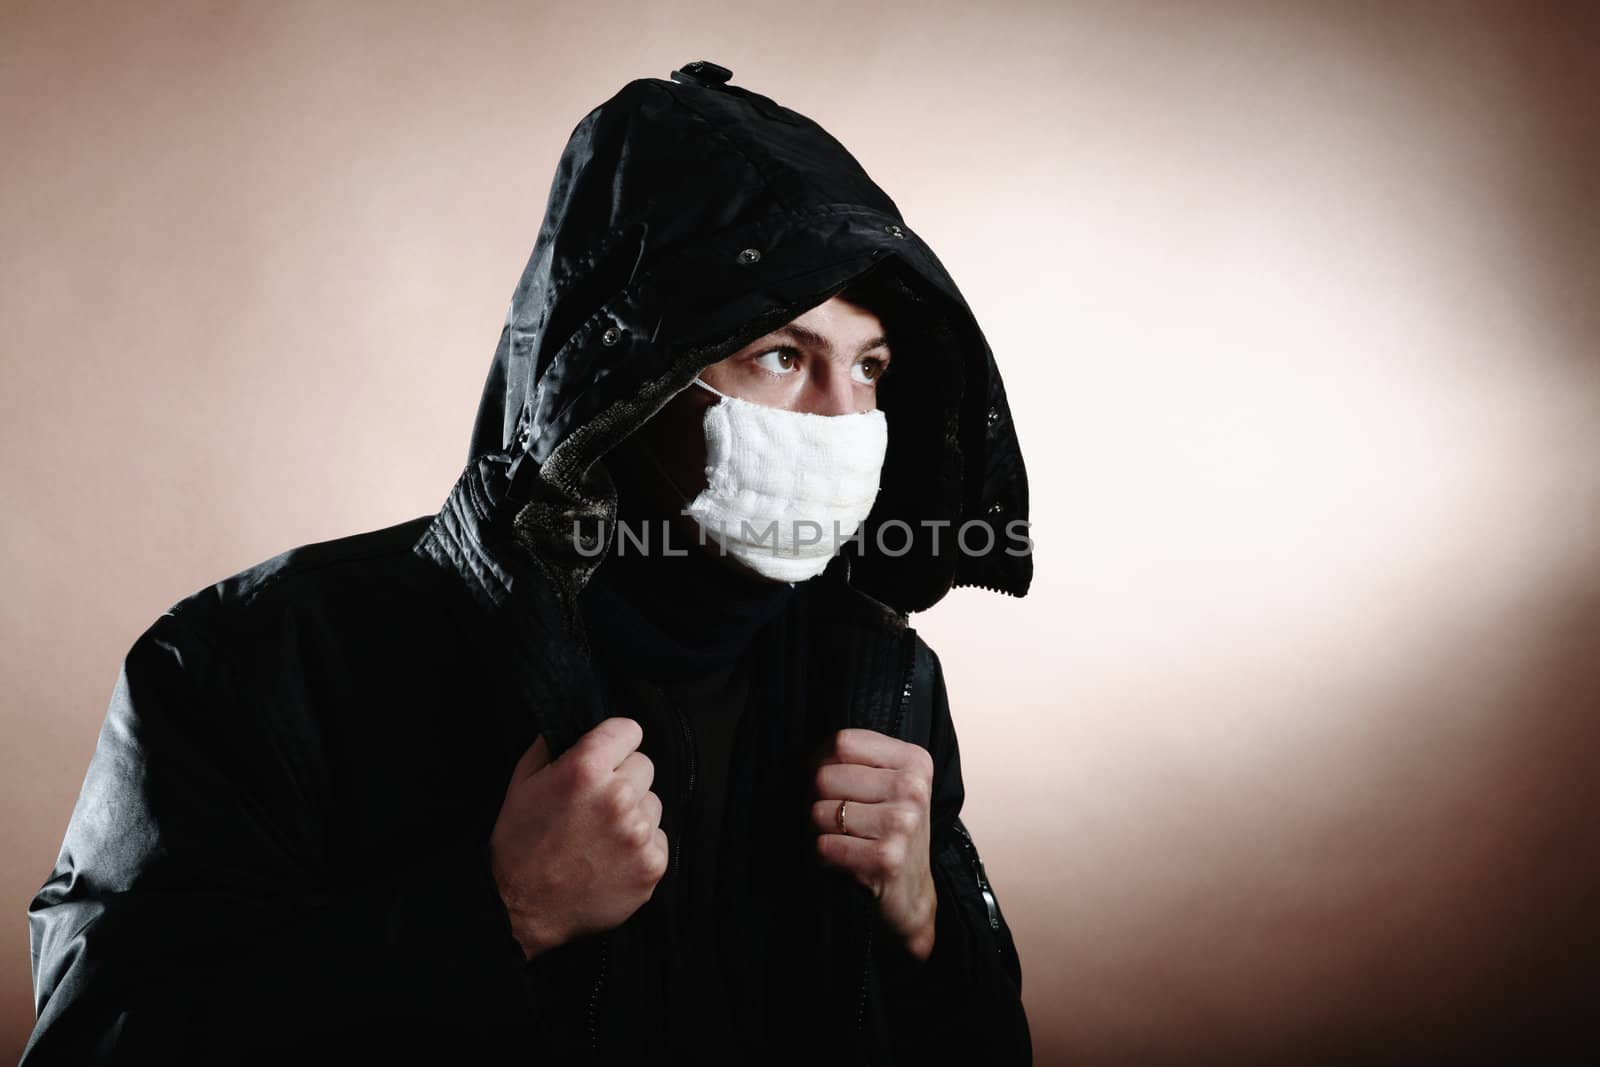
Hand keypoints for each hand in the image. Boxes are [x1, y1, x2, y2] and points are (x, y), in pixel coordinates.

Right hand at [489, 717, 668, 959]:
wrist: (522, 909)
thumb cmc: (520, 843)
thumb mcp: (523, 781)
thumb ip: (554, 743)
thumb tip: (579, 725)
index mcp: (586, 769)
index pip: (630, 730)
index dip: (615, 744)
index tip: (606, 758)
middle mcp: (618, 797)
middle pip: (644, 766)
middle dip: (623, 779)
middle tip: (595, 805)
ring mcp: (638, 833)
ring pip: (653, 803)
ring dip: (634, 814)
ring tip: (600, 836)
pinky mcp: (652, 865)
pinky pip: (659, 839)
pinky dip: (641, 848)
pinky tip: (611, 859)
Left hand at [810, 728, 937, 960]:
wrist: (912, 894)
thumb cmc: (891, 833)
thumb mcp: (887, 786)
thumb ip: (855, 761)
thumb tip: (802, 757)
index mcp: (914, 762)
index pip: (842, 742)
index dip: (820, 762)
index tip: (829, 784)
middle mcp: (912, 789)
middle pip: (825, 776)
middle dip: (816, 801)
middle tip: (833, 819)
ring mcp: (903, 824)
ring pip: (819, 812)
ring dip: (818, 832)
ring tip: (840, 840)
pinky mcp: (887, 859)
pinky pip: (824, 846)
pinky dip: (822, 856)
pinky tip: (842, 860)